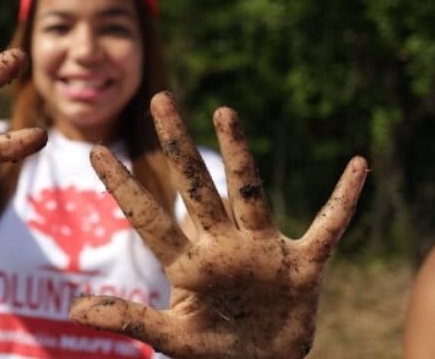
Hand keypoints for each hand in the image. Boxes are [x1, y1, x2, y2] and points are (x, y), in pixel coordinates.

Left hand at [70, 93, 367, 357]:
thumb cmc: (217, 351)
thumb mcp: (172, 339)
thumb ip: (130, 319)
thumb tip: (74, 311)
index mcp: (190, 264)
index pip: (150, 218)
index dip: (123, 187)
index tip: (95, 153)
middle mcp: (224, 246)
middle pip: (197, 188)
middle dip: (177, 146)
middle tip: (159, 100)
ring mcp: (264, 251)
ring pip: (249, 193)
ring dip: (239, 155)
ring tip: (223, 113)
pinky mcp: (304, 265)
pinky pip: (329, 227)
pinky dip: (345, 200)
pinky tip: (360, 166)